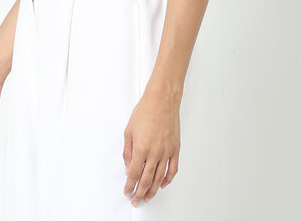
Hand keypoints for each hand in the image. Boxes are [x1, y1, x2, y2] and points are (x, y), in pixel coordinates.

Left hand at [122, 85, 180, 205]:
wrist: (162, 100)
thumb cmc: (145, 111)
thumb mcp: (129, 130)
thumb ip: (127, 151)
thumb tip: (129, 166)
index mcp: (141, 148)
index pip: (134, 174)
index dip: (129, 185)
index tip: (127, 191)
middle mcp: (155, 153)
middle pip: (146, 180)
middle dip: (140, 193)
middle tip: (136, 200)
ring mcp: (166, 152)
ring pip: (159, 178)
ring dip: (152, 190)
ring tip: (147, 197)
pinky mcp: (175, 149)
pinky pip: (172, 169)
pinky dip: (167, 180)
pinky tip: (162, 184)